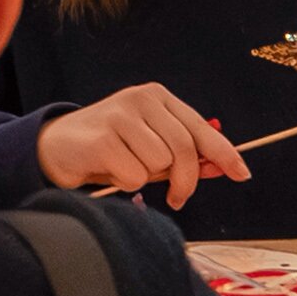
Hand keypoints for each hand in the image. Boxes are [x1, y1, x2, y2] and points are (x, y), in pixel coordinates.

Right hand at [38, 87, 243, 207]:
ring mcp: (119, 116)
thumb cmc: (108, 147)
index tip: (241, 172)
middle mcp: (139, 100)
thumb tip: (218, 167)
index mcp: (156, 98)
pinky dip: (126, 183)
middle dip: (186, 180)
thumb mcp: (149, 147)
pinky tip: (109, 170)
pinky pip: (134, 175)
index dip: (224, 153)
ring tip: (127, 168)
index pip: (199, 128)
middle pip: (184, 149)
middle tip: (179, 198)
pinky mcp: (102, 138)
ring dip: (147, 178)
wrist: (55, 146)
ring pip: (159, 163)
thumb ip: (182, 155)